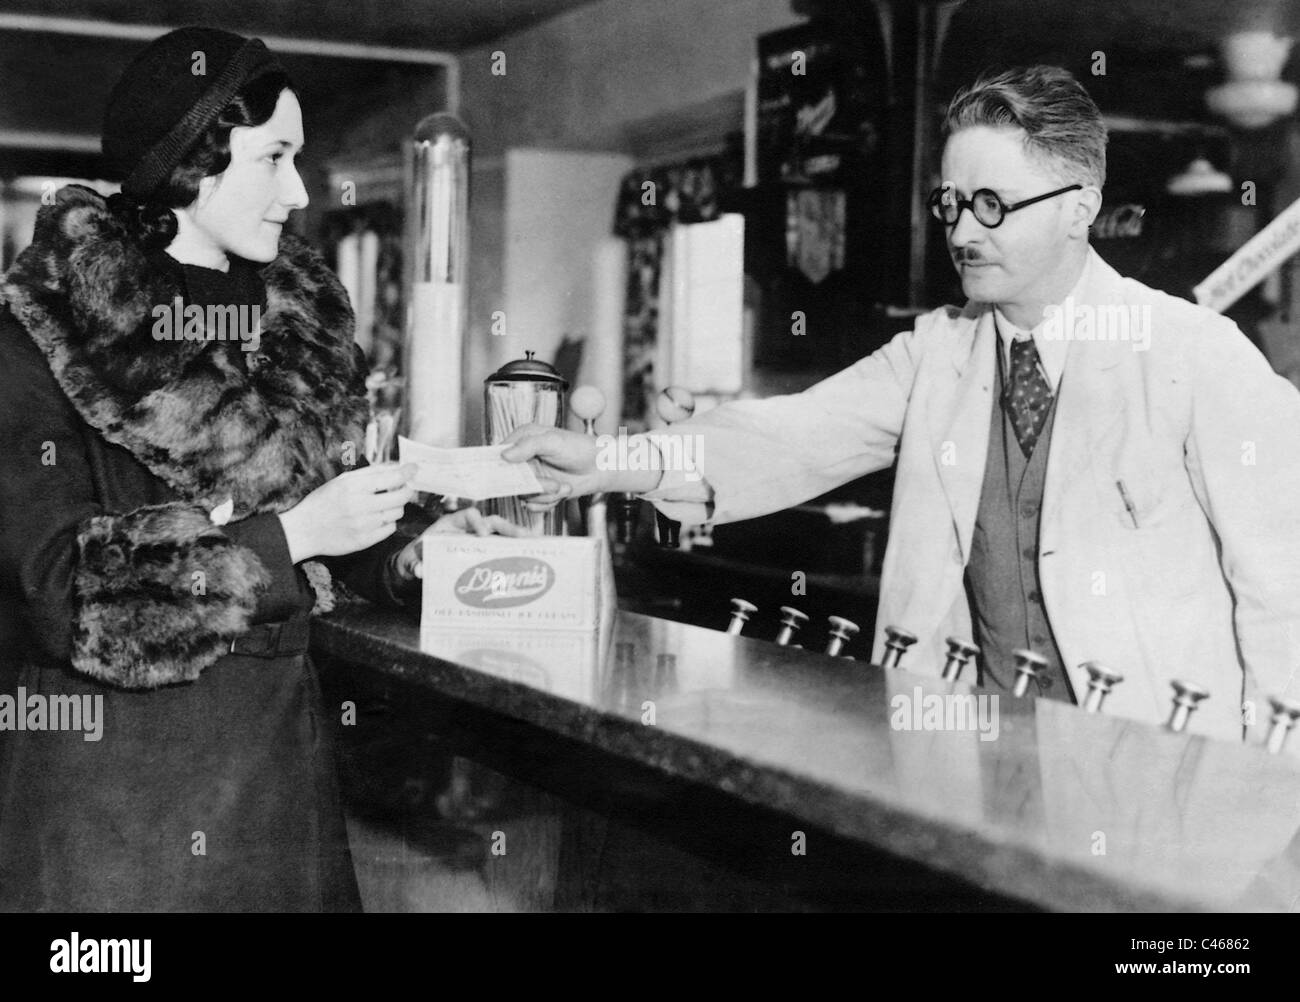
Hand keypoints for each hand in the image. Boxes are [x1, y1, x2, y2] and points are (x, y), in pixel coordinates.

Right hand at [279, 463, 416, 562]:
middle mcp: (360, 505)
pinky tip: (376, 518)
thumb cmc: (324, 501)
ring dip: (396, 507)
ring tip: (384, 504)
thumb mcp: (343, 481)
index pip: (392, 477)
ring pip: (397, 513)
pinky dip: (387, 522)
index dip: (407, 472)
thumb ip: (370, 472)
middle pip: (401, 497)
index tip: (414, 468)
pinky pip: (390, 529)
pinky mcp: (365, 541)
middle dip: (407, 490)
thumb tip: (396, 466)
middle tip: (404, 488)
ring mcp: (363, 525)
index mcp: (353, 486)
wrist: (304, 530)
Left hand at [392, 507, 535, 581]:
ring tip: (535, 546)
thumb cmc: (416, 559)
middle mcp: (468, 530)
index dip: (477, 522)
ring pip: (501, 534)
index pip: (468, 515)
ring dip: (518, 539)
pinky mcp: (483, 553)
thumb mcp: (412, 562)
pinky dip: (514, 551)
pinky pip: (501, 549)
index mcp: (451, 525)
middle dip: (510, 528)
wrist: (416, 565)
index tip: (482, 534)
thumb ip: (415, 566)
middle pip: (492, 522)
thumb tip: (420, 571)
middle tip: (525, 537)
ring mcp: (478, 541)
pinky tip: (528, 558)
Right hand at [501, 424, 661, 511]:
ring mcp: (531, 476)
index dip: (501, 468)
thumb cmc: (580, 448)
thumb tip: (504, 455)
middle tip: (552, 484)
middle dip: (534, 486)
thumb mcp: (554, 441)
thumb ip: (528, 445)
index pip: (498, 454)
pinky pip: (533, 505)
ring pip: (523, 495)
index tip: (509, 478)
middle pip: (511, 480)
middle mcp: (523, 458)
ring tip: (563, 486)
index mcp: (522, 439)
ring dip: (546, 495)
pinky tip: (562, 491)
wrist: (601, 468)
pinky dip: (549, 502)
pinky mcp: (539, 491)